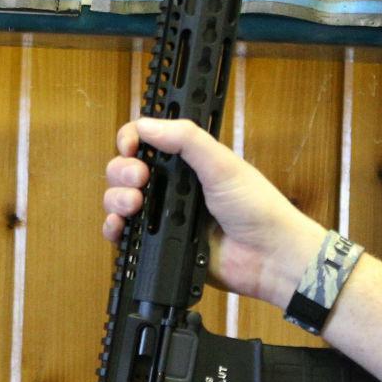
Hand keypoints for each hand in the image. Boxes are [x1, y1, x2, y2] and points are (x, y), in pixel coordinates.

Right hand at [102, 117, 326, 305]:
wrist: (267, 256)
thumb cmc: (257, 208)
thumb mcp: (222, 164)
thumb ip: (186, 140)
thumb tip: (146, 125)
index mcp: (187, 160)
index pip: (146, 140)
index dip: (131, 139)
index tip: (130, 147)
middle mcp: (172, 186)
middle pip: (125, 169)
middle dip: (122, 171)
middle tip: (139, 179)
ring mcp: (163, 215)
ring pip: (119, 199)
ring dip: (116, 198)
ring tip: (134, 204)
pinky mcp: (160, 243)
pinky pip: (124, 234)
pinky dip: (114, 229)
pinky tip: (120, 227)